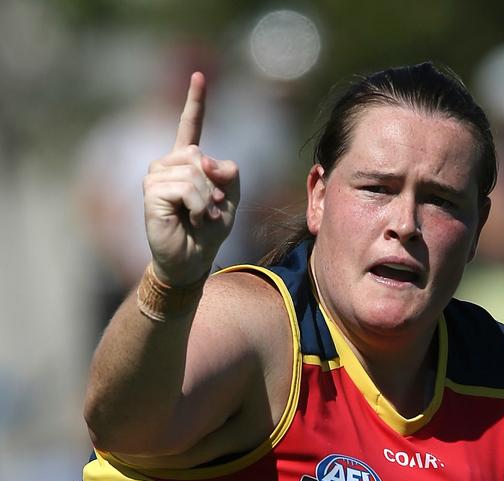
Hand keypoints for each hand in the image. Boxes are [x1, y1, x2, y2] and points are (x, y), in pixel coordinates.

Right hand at [143, 71, 239, 285]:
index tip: (199, 76)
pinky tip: (193, 218)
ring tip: (200, 216)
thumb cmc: (209, 233)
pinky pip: (186, 187)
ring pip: (194, 171)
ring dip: (206, 199)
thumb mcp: (230, 199)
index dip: (195, 102)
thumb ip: (228, 173)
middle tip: (210, 210)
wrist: (191, 260)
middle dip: (213, 185)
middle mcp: (168, 165)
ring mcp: (156, 176)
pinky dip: (198, 205)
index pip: (191, 127)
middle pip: (200, 156)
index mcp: (187, 163)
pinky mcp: (151, 192)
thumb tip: (204, 161)